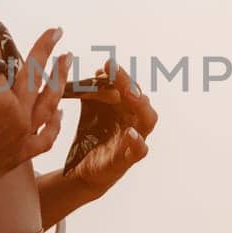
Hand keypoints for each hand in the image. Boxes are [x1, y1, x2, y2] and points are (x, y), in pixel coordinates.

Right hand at [0, 28, 71, 211]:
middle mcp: (20, 118)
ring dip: (59, 80)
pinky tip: (59, 113)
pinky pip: (45, 138)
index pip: (0, 72)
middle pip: (35, 79)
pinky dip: (55, 124)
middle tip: (57, 32)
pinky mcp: (20, 156)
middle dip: (46, 53)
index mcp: (4, 102)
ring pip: (48, 104)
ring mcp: (23, 138)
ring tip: (66, 61)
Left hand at [69, 58, 155, 194]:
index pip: (129, 85)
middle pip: (140, 98)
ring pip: (148, 119)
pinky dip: (138, 141)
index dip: (120, 75)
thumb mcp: (91, 109)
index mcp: (128, 106)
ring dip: (140, 105)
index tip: (107, 65)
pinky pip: (140, 150)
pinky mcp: (127, 158)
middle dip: (129, 83)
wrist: (83, 167)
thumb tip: (100, 71)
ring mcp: (134, 138)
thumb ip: (93, 90)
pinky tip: (131, 133)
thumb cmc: (92, 134)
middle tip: (116, 71)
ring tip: (129, 93)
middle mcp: (136, 119)